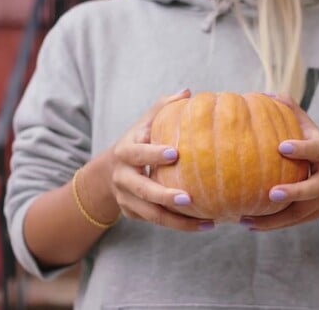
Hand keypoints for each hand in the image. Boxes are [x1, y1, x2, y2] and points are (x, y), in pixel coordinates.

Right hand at [110, 88, 214, 231]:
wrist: (109, 173)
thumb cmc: (137, 142)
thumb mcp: (145, 123)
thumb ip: (163, 107)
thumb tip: (188, 92)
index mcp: (125, 152)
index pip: (137, 153)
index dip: (153, 154)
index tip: (175, 154)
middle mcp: (123, 177)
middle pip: (143, 190)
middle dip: (165, 196)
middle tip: (190, 199)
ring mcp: (126, 199)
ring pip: (152, 214)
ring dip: (179, 222)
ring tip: (209, 223)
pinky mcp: (132, 214)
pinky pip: (157, 222)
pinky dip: (180, 226)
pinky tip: (204, 225)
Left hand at [241, 95, 318, 230]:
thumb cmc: (315, 146)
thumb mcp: (308, 127)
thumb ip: (291, 110)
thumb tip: (266, 94)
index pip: (318, 151)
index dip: (302, 149)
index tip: (281, 147)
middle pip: (315, 188)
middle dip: (294, 192)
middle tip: (270, 194)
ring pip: (301, 213)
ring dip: (274, 218)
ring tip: (246, 219)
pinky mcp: (318, 215)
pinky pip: (293, 223)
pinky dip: (272, 225)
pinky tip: (249, 225)